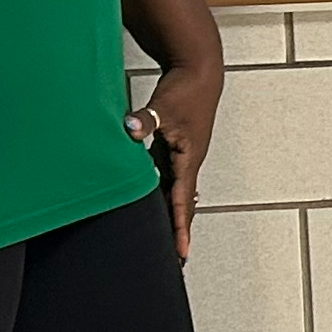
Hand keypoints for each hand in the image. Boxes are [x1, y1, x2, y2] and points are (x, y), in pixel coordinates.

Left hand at [129, 55, 221, 257]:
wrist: (200, 70)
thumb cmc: (187, 88)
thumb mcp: (164, 104)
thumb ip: (147, 119)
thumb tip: (131, 128)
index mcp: (189, 158)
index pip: (182, 201)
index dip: (180, 228)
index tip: (182, 254)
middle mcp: (188, 162)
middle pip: (183, 205)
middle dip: (180, 232)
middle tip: (176, 260)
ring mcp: (183, 156)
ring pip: (176, 193)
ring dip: (172, 216)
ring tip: (167, 240)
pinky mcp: (175, 148)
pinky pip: (169, 178)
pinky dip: (162, 195)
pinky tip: (151, 202)